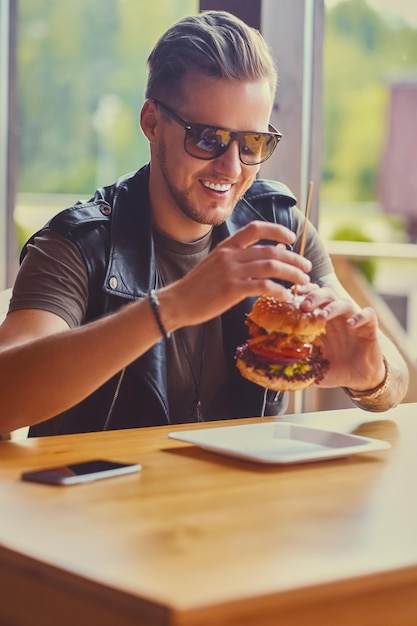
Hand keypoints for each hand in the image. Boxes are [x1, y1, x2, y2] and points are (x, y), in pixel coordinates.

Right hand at [161, 221, 311, 328]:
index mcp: (227, 246)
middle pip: (270, 250)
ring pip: (270, 266)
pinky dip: (279, 290)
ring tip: (303, 281)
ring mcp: (231, 272)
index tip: (291, 238)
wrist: (177, 302)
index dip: (276, 230)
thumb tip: (269, 252)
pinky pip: (262, 286)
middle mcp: (230, 255)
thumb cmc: (198, 286)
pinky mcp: (231, 290)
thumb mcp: (217, 264)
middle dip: (293, 258)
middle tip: (306, 267)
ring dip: (291, 273)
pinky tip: (286, 295)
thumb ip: (240, 257)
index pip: (255, 228)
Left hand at [295, 284, 385, 390]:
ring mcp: (353, 320)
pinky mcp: (369, 328)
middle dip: (314, 297)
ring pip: (344, 302)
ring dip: (332, 307)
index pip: (312, 297)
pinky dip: (360, 316)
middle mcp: (336, 317)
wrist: (358, 378)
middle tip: (304, 306)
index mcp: (321, 321)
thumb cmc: (334, 368)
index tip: (291, 296)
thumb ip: (296, 364)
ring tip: (322, 316)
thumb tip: (274, 369)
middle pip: (326, 294)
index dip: (303, 293)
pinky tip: (351, 324)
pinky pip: (368, 315)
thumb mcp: (312, 366)